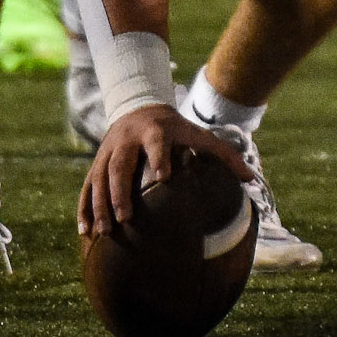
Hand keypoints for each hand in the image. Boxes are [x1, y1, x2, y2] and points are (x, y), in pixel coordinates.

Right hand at [79, 103, 250, 237]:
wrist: (138, 105)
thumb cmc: (174, 128)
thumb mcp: (197, 133)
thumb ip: (223, 155)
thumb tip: (252, 179)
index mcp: (155, 130)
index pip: (157, 142)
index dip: (159, 157)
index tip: (164, 177)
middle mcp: (127, 139)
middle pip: (120, 164)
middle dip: (120, 191)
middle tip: (126, 218)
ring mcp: (108, 151)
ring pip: (98, 177)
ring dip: (100, 204)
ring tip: (104, 232)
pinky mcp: (97, 162)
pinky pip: (86, 186)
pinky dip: (84, 208)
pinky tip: (85, 231)